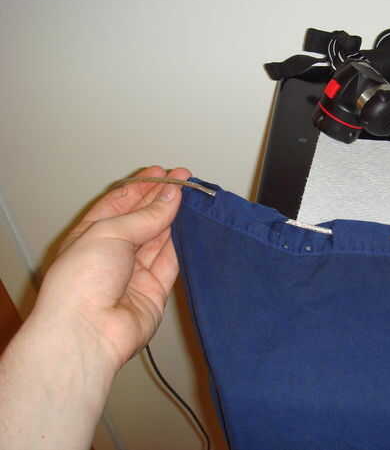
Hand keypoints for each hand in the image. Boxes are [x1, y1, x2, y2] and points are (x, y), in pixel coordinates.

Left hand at [34, 165, 190, 371]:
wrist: (89, 331)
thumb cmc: (83, 280)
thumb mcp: (110, 232)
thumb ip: (146, 215)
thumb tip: (172, 196)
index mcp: (91, 236)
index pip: (119, 204)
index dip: (142, 186)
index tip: (164, 172)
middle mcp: (112, 254)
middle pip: (141, 220)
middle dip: (161, 198)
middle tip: (184, 180)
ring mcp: (134, 273)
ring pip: (159, 239)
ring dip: (174, 218)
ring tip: (192, 197)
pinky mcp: (155, 290)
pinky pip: (171, 262)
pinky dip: (182, 244)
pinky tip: (192, 225)